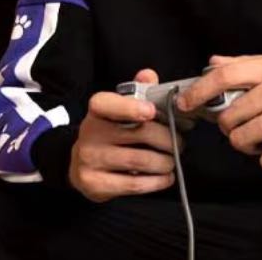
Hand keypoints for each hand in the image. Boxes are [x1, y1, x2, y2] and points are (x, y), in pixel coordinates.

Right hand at [69, 68, 177, 202]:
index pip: (108, 104)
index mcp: (98, 111)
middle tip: (179, 144)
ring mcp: (90, 159)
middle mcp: (90, 133)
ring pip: (141, 160)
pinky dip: (157, 181)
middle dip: (169, 140)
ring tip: (172, 161)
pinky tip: (165, 177)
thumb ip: (138, 91)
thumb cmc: (111, 132)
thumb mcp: (120, 109)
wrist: (82, 163)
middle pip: (141, 134)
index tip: (151, 111)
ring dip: (166, 162)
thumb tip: (149, 75)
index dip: (130, 107)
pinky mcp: (94, 184)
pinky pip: (134, 184)